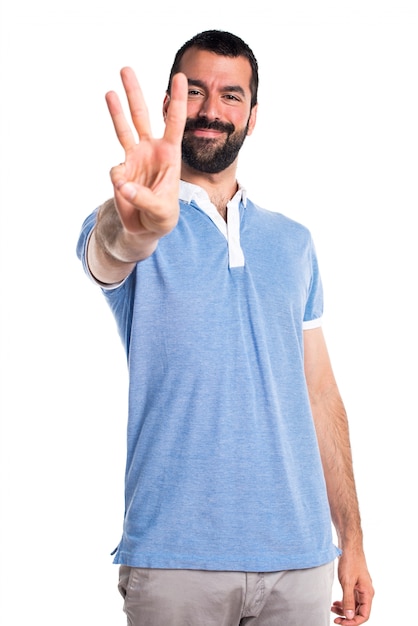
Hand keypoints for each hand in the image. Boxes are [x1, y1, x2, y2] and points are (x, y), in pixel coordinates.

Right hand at [105, 67, 187, 239]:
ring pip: (123, 129)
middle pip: (141, 116)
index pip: (174, 122)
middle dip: (134, 93)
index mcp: (169, 154)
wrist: (145, 228)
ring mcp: (134, 158)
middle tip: (126, 68)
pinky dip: (119, 183)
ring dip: (116, 111)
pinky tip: (127, 194)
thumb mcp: (160, 211)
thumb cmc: (162, 217)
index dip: (177, 100)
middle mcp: (150, 150)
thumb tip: (122, 185)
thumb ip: (144, 198)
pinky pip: (116, 172)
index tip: (181, 76)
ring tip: (110, 91)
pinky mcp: (121, 171)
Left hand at [331, 550, 373, 623]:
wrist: (349, 546)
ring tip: (332, 609)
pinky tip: (335, 602)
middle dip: (347, 617)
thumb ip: (348, 599)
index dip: (353, 622)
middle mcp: (366, 592)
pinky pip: (351, 598)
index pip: (364, 615)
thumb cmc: (350, 561)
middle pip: (359, 612)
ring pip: (354, 605)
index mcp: (367, 593)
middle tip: (335, 619)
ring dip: (344, 610)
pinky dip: (344, 602)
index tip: (341, 623)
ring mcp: (361, 588)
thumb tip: (349, 616)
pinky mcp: (355, 584)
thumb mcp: (347, 582)